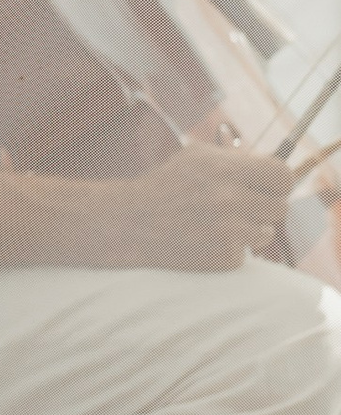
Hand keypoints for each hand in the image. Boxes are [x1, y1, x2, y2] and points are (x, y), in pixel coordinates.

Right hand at [100, 135, 295, 272]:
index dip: (278, 182)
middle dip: (264, 207)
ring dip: (250, 229)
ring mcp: (229, 231)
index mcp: (226, 170)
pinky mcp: (223, 257)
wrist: (131, 222)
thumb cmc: (165, 185)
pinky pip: (245, 253)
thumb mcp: (197, 157)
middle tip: (243, 206)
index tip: (268, 186)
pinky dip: (230, 248)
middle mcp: (231, 199)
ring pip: (266, 233)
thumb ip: (236, 160)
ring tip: (222, 223)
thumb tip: (274, 166)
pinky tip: (207, 239)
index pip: (283, 176)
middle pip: (280, 207)